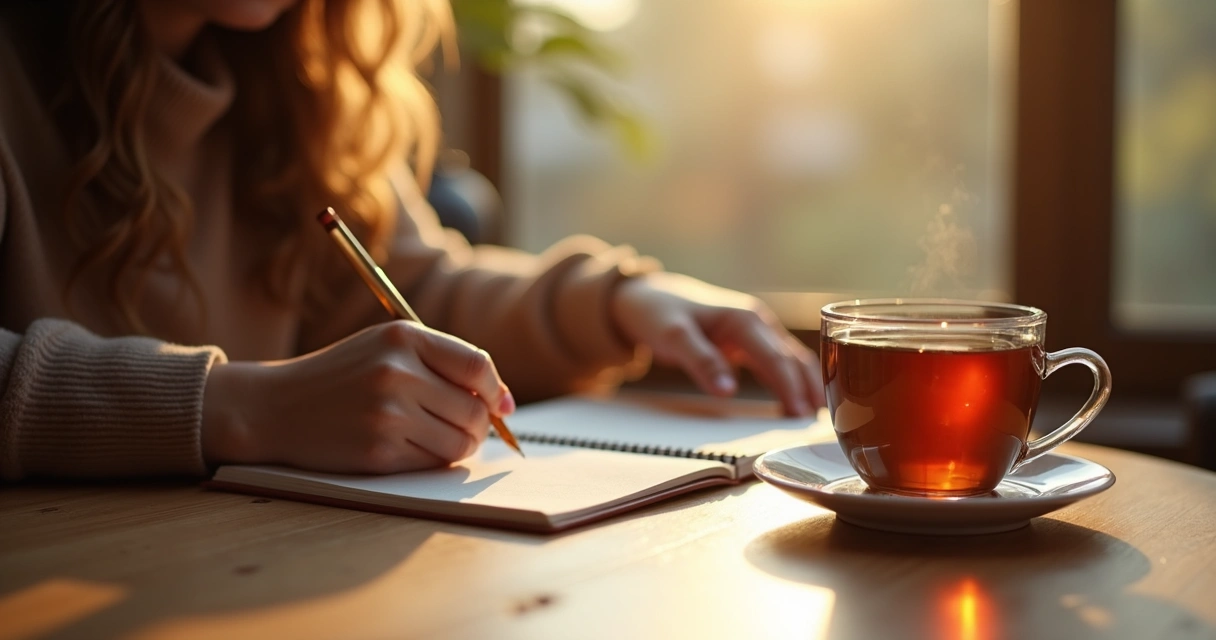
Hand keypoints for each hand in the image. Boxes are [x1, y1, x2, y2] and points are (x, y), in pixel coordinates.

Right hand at [201, 321, 514, 473]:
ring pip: (460, 442)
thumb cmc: (341, 376)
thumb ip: (441, 361)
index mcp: (403, 337)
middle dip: (479, 426)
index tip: (500, 406)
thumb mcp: (386, 347)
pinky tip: (411, 448)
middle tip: (465, 429)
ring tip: (438, 439)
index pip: (478, 367)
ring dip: (460, 447)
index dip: (496, 391)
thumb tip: (502, 401)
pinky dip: (432, 461)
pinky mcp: (378, 451)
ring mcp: (387, 413)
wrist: (275, 407)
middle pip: (474, 410)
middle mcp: (397, 372)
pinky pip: (432, 463)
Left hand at [611, 272, 824, 415]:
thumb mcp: (674, 336)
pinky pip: (777, 362)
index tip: (802, 415)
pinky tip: (795, 403)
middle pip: (792, 359)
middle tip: (822, 423)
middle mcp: (757, 321)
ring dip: (806, 385)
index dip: (791, 386)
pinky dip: (790, 381)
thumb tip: (729, 391)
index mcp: (745, 318)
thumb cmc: (659, 314)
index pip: (777, 357)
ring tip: (817, 417)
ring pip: (791, 359)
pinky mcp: (749, 341)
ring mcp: (755, 331)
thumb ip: (701, 362)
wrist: (646, 295)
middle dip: (809, 389)